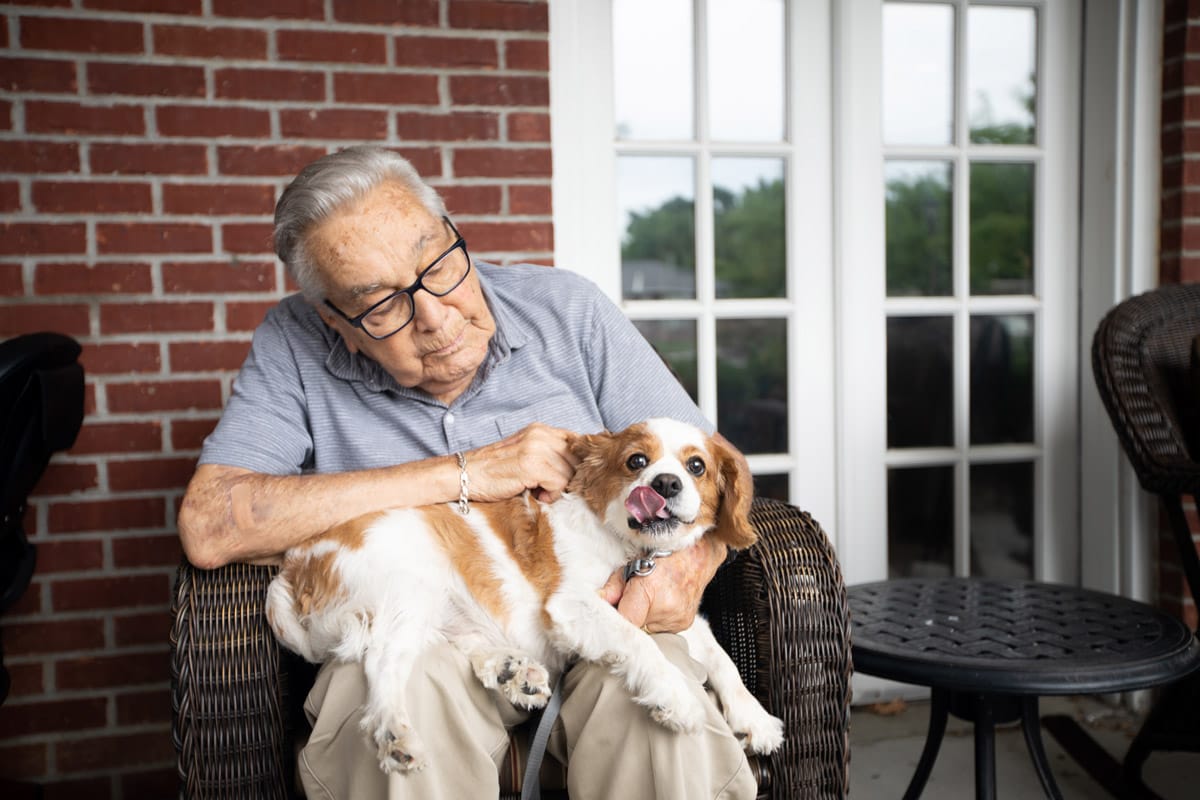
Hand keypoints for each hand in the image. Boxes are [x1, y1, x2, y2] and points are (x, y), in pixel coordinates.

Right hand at [466, 423, 578, 502]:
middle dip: (568, 478)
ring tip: (540, 491)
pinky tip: (537, 495)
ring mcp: (536, 449)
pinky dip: (551, 495)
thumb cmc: (494, 470)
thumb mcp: (524, 452)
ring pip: (570, 473)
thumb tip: (577, 467)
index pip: (577, 442)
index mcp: (540, 429)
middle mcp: (540, 434)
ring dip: (558, 488)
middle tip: (549, 487)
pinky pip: (559, 483)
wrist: (465, 474)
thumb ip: (548, 452)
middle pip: (576, 459)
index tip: (568, 476)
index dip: (577, 462)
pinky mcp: (532, 465)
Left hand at [600, 537, 727, 632]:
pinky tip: (660, 603)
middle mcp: (666, 608)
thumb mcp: (632, 563)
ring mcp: (677, 619)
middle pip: (635, 628)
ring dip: (643, 619)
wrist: (697, 554)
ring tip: (649, 598)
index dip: (615, 619)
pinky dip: (656, 619)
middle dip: (629, 616)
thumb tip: (599, 602)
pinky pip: (661, 629)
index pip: (625, 621)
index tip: (612, 613)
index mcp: (650, 590)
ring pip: (647, 630)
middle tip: (631, 600)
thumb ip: (614, 587)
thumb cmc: (664, 554)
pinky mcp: (684, 624)